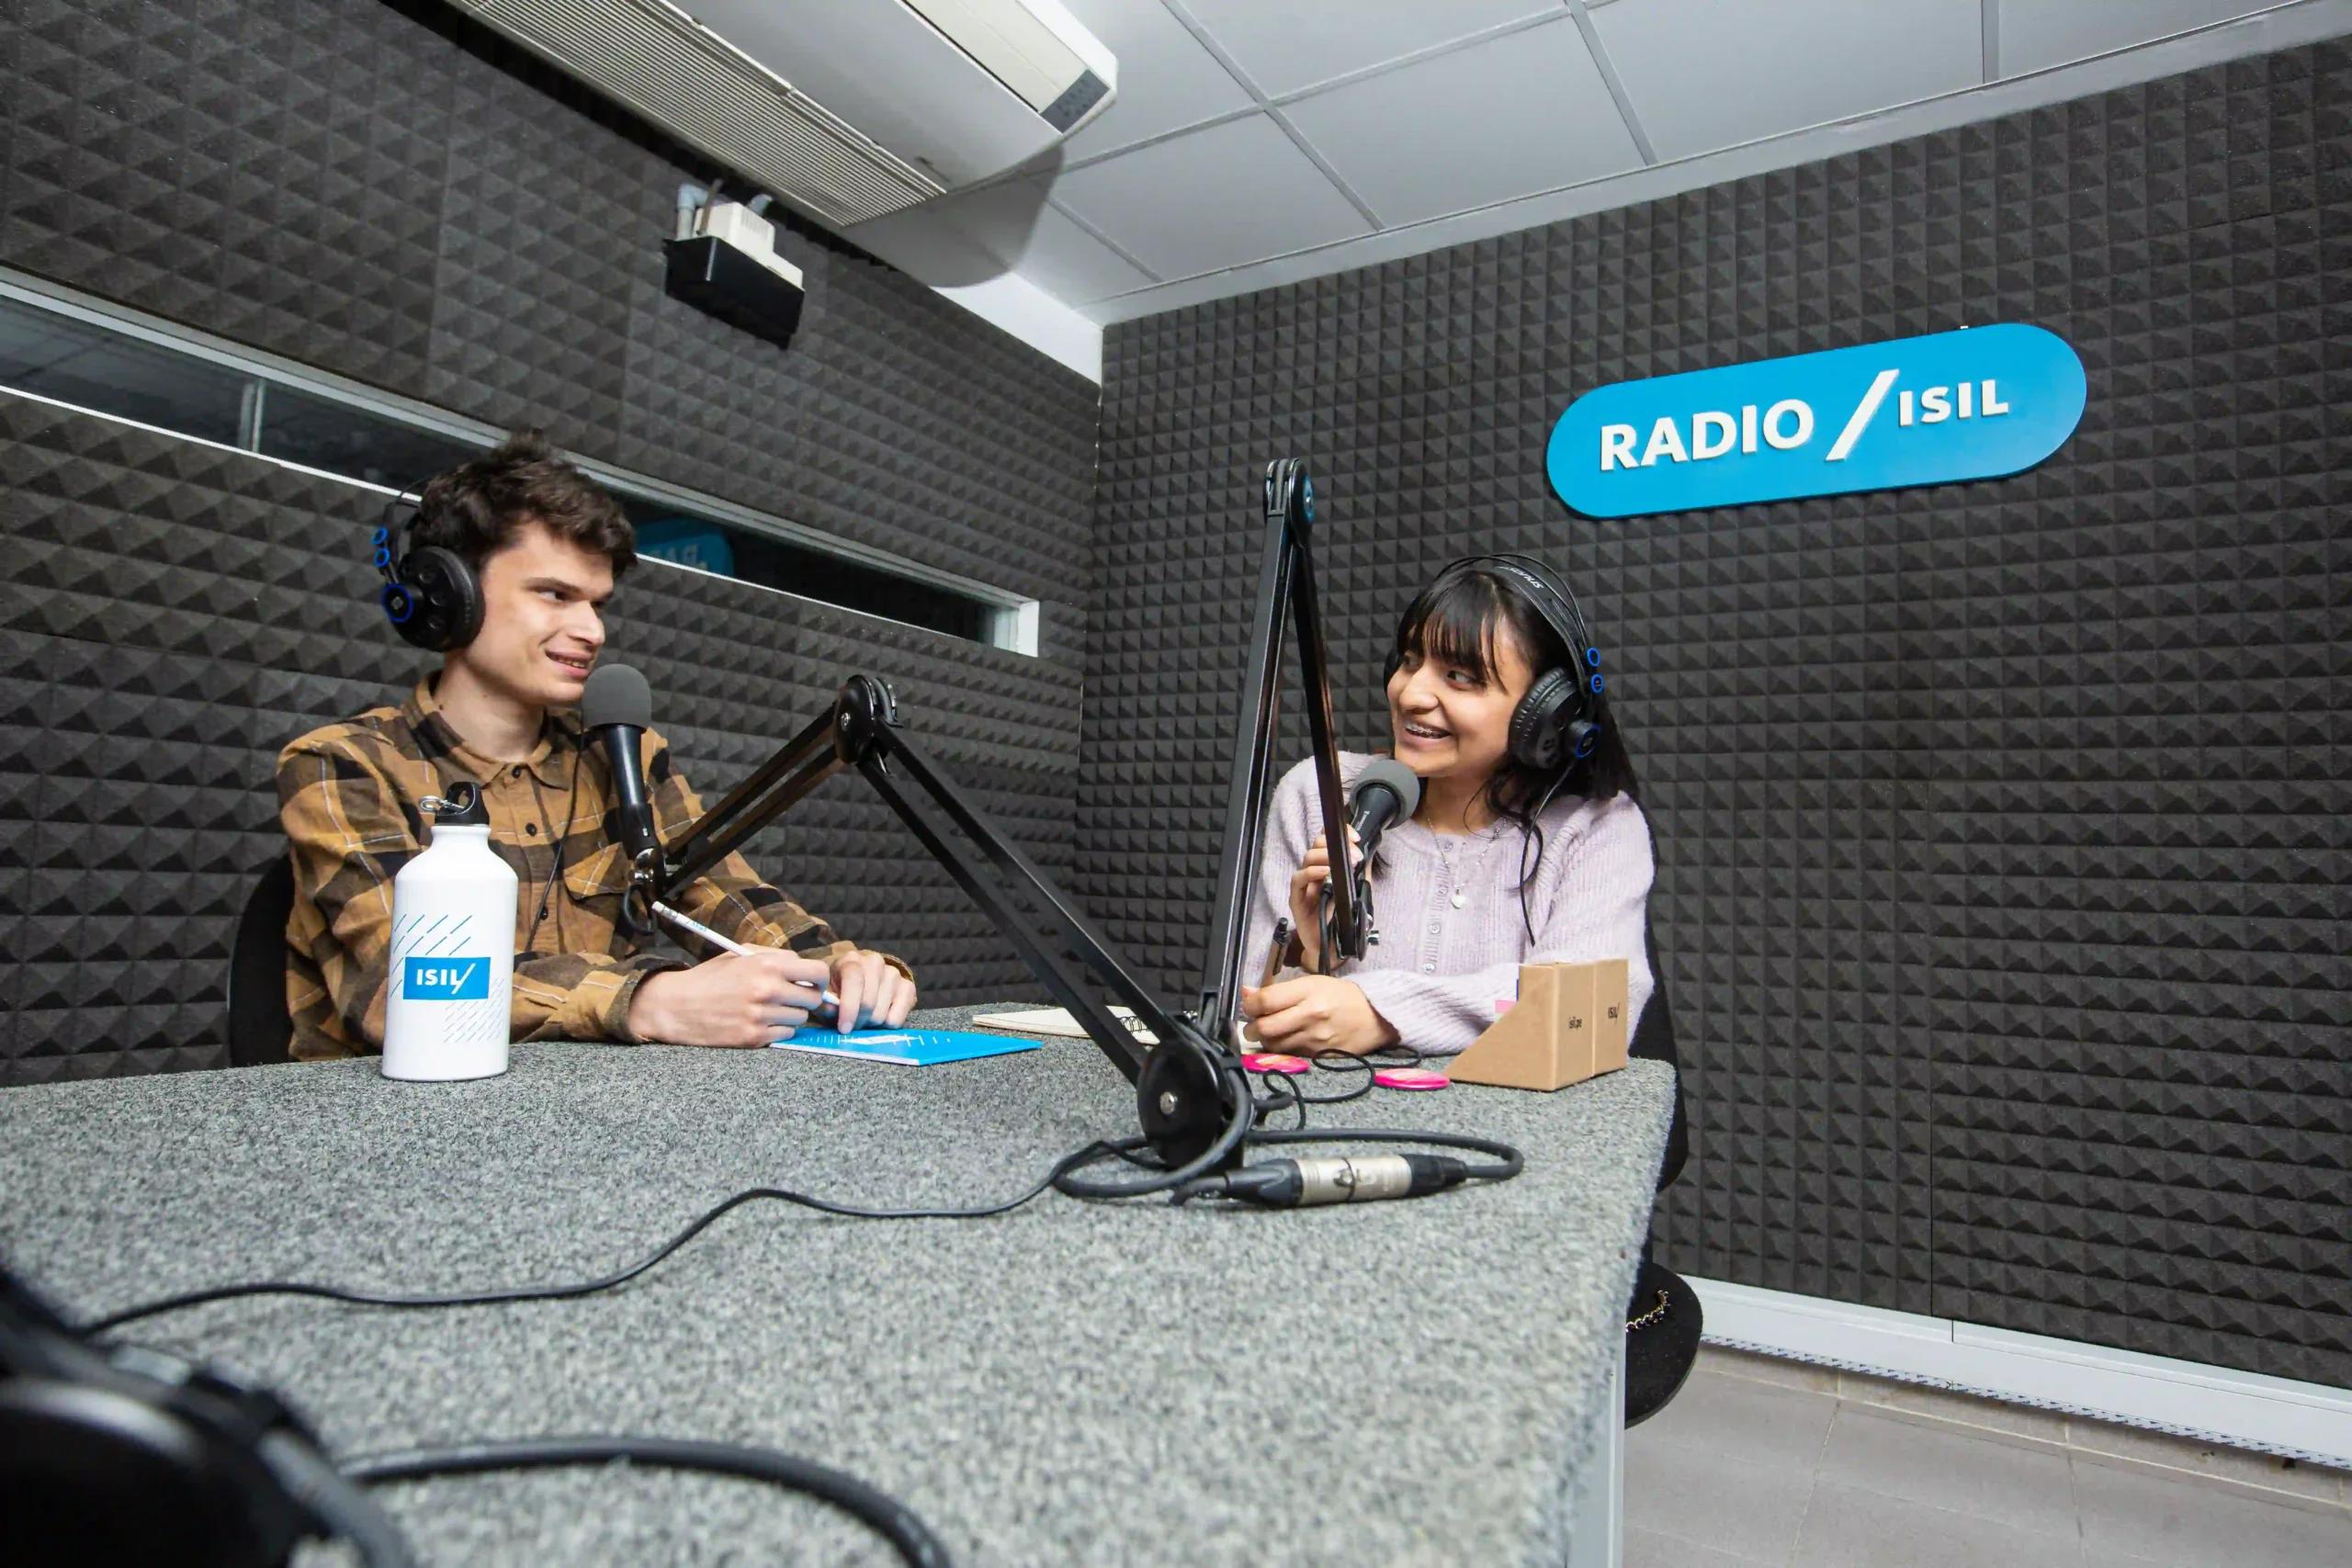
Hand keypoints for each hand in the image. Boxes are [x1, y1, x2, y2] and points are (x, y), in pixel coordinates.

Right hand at [627, 948, 832, 1046]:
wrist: (676, 1006)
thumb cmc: (710, 978)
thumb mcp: (740, 955)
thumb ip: (775, 957)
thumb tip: (804, 966)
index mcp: (767, 965)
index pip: (818, 972)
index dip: (818, 979)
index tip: (812, 983)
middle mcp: (768, 989)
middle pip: (812, 999)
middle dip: (804, 998)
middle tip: (789, 998)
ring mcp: (761, 1016)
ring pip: (800, 1019)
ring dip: (790, 1015)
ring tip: (768, 1009)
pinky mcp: (753, 1038)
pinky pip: (785, 1035)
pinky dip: (777, 1030)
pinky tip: (760, 1022)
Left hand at [829, 950, 913, 1028]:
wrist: (860, 982)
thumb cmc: (839, 989)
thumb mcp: (827, 994)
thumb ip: (827, 1003)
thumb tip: (833, 1009)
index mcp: (852, 960)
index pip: (854, 981)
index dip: (849, 1007)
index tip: (844, 1028)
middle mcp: (875, 963)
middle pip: (869, 1003)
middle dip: (858, 1020)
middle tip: (852, 1024)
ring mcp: (894, 973)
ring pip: (882, 1014)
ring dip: (871, 1023)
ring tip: (864, 1017)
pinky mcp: (908, 987)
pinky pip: (897, 1018)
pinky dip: (886, 1025)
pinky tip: (880, 1015)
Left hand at [1238, 975, 1396, 1054]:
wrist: (1376, 1016)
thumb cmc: (1341, 995)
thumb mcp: (1312, 983)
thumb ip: (1279, 990)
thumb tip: (1247, 993)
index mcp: (1308, 991)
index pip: (1266, 1001)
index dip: (1250, 1004)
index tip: (1250, 1005)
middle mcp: (1311, 1015)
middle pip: (1265, 1028)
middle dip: (1251, 1029)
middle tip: (1254, 1026)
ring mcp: (1316, 1039)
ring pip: (1275, 1046)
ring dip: (1266, 1041)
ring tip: (1271, 1033)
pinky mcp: (1320, 1056)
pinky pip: (1291, 1056)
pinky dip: (1283, 1050)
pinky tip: (1289, 1042)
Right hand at [1286, 827, 1359, 973]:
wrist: (1331, 948)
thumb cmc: (1341, 921)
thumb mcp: (1355, 894)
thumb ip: (1360, 876)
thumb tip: (1368, 856)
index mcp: (1327, 868)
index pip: (1328, 842)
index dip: (1340, 834)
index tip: (1356, 837)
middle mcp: (1314, 873)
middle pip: (1316, 845)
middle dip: (1336, 844)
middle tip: (1355, 855)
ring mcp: (1304, 885)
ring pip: (1307, 858)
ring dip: (1325, 855)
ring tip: (1343, 863)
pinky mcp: (1296, 899)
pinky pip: (1298, 879)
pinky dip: (1311, 872)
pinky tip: (1324, 873)